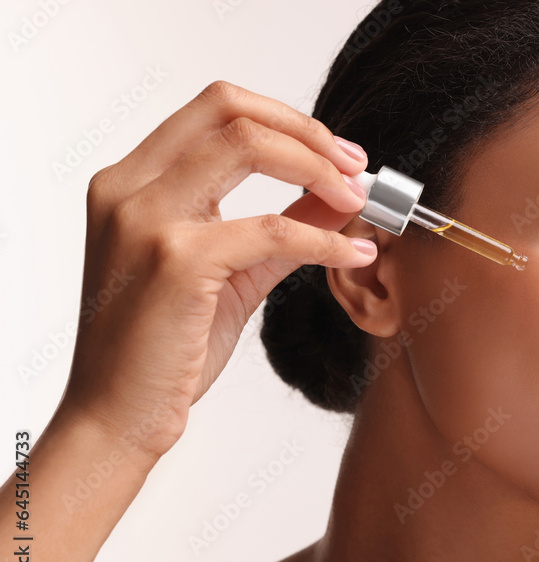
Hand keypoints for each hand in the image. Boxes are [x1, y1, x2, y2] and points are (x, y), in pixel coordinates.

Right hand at [59, 80, 374, 462]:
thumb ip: (283, 229)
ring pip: (249, 146)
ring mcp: (147, 218)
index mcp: (131, 182)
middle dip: (309, 132)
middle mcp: (129, 187)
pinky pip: (274, 229)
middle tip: (357, 169)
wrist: (117, 416)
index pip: (216, 108)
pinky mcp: (176, 260)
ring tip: (359, 202)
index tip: (338, 154)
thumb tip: (340, 199)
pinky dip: (325, 239)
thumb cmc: (164, 349)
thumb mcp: (233, 273)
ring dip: (320, 169)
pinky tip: (353, 255)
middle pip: (231, 110)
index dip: (288, 121)